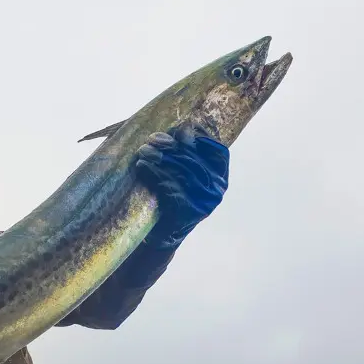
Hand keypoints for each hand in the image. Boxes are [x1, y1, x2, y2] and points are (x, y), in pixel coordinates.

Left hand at [135, 123, 229, 248]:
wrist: (165, 237)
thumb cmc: (174, 201)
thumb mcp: (187, 179)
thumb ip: (189, 158)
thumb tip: (181, 127)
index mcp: (221, 180)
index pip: (218, 151)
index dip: (200, 136)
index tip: (180, 129)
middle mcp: (217, 190)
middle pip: (193, 159)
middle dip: (170, 145)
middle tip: (151, 139)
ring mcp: (204, 202)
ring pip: (179, 171)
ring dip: (158, 157)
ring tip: (143, 150)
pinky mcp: (188, 211)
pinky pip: (169, 186)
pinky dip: (153, 174)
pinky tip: (142, 166)